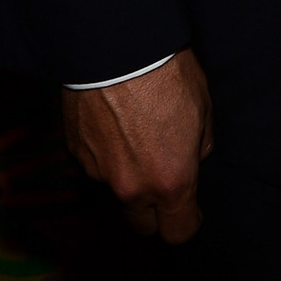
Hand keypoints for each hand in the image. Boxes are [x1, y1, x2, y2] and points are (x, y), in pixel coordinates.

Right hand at [63, 48, 212, 242]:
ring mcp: (100, 173)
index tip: (191, 211)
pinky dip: (106, 153)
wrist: (119, 48)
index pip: (179, 232)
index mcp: (171, 180)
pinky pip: (96, 165)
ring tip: (135, 133)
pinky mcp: (76, 155)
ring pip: (117, 191)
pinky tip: (113, 122)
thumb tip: (192, 156)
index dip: (188, 222)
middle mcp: (133, 187)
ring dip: (128, 175)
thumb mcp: (203, 108)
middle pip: (143, 225)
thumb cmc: (168, 74)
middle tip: (162, 177)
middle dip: (154, 211)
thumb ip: (200, 145)